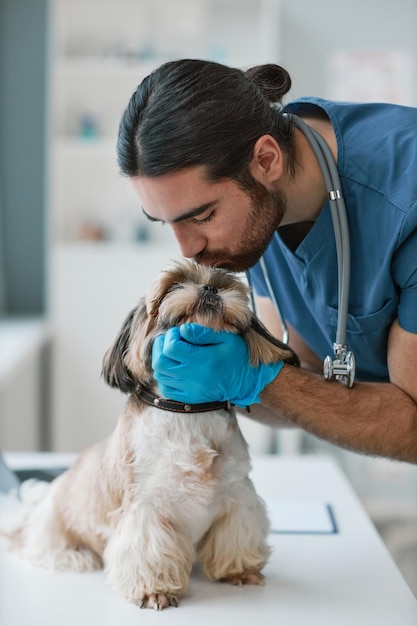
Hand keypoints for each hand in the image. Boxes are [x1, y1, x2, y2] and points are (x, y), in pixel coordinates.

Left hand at [151, 323, 283, 406]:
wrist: (246, 381)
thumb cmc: (237, 354)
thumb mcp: (226, 337)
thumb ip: (202, 332)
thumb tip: (182, 330)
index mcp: (204, 360)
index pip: (171, 347)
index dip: (171, 336)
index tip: (179, 332)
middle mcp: (195, 377)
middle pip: (160, 362)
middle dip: (160, 346)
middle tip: (170, 339)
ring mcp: (190, 390)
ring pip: (160, 375)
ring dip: (161, 360)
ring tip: (171, 352)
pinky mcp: (189, 398)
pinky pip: (165, 388)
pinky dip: (164, 376)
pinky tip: (173, 367)